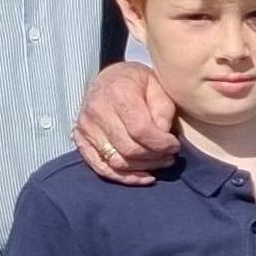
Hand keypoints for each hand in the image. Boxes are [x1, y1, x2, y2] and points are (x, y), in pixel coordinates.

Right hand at [75, 61, 179, 184]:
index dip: (161, 144)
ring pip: (116, 161)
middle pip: (129, 149)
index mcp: (118, 93)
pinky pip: (101, 167)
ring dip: (142, 168)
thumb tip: (163, 136)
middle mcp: (97, 110)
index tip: (175, 146)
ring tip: (160, 163)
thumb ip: (163, 110)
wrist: (109, 79)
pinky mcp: (81, 139)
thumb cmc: (137, 83)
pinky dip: (123, 177)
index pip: (140, 130)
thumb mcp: (158, 86)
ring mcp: (85, 127)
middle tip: (170, 156)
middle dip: (155, 158)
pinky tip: (143, 176)